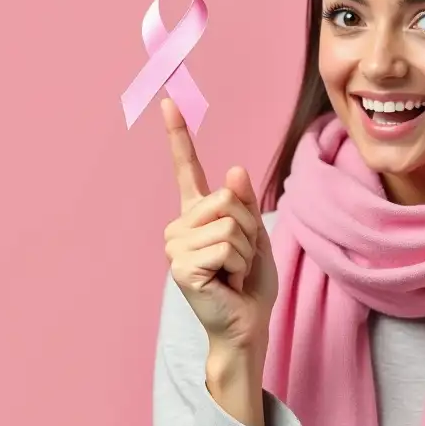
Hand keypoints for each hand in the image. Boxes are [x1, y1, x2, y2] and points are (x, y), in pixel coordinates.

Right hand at [161, 97, 278, 355]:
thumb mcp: (255, 235)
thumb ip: (243, 203)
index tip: (169, 101)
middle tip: (239, 260)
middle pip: (227, 199)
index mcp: (196, 215)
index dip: (178, 134)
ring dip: (245, 251)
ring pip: (229, 224)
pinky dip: (239, 265)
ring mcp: (176, 247)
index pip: (187, 168)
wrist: (247, 324)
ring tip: (233, 273)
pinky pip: (226, 245)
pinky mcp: (182, 266)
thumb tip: (234, 170)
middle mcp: (179, 226)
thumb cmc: (250, 283)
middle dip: (247, 229)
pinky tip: (227, 282)